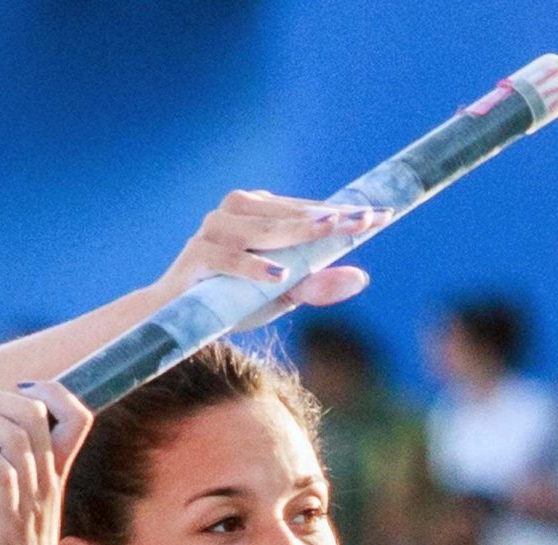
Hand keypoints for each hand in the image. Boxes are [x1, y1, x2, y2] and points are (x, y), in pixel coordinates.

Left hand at [0, 379, 94, 544]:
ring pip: (19, 436)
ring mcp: (30, 503)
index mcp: (55, 476)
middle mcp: (48, 484)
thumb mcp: (12, 505)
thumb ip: (5, 472)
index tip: (17, 388)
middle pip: (38, 414)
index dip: (52, 390)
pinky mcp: (8, 525)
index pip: (78, 416)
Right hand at [153, 189, 379, 329]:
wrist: (175, 321)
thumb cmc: (230, 302)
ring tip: (329, 231)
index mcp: (258, 211)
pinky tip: (278, 274)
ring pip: (262, 230)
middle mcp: (235, 211)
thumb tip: (361, 277)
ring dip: (297, 232)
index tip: (382, 216)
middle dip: (328, 220)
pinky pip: (229, 259)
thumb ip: (316, 284)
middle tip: (363, 221)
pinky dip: (253, 267)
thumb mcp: (281, 295)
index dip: (345, 213)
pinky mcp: (196, 256)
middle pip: (289, 214)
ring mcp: (213, 230)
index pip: (308, 209)